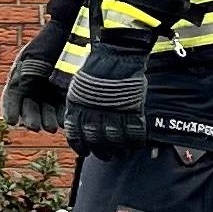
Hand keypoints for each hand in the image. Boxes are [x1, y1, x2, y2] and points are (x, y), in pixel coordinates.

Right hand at [1, 22, 70, 133]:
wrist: (70, 33)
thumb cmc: (47, 44)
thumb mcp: (31, 60)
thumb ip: (22, 77)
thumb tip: (15, 97)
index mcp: (22, 77)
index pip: (12, 97)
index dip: (11, 109)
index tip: (11, 121)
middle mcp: (35, 86)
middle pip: (30, 106)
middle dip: (31, 118)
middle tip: (35, 126)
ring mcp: (52, 89)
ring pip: (46, 110)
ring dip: (47, 120)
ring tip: (51, 127)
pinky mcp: (68, 92)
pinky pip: (63, 106)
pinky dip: (62, 116)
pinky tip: (63, 122)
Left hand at [62, 41, 150, 158]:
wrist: (115, 56)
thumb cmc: (95, 69)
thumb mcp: (77, 89)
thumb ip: (78, 108)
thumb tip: (80, 125)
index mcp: (77, 107)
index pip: (76, 135)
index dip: (81, 146)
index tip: (85, 151)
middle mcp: (93, 113)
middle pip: (95, 140)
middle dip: (100, 151)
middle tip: (105, 156)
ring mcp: (113, 111)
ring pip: (114, 139)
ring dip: (118, 149)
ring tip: (121, 154)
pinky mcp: (131, 108)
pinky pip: (134, 131)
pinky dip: (135, 141)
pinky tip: (136, 146)